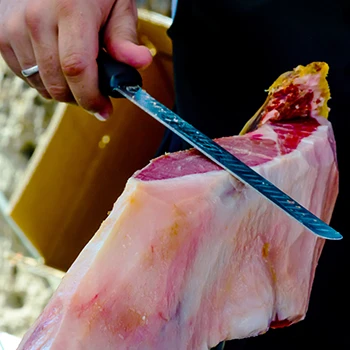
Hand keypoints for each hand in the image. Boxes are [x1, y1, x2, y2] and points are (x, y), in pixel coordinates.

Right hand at [0, 0, 151, 119]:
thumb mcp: (117, 4)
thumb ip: (124, 36)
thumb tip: (140, 63)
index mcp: (69, 10)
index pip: (77, 69)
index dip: (91, 97)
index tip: (104, 110)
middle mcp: (36, 19)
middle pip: (58, 84)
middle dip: (81, 98)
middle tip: (96, 92)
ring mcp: (14, 28)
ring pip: (41, 85)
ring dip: (64, 90)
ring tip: (78, 72)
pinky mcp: (2, 35)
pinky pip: (26, 76)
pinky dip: (45, 79)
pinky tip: (57, 63)